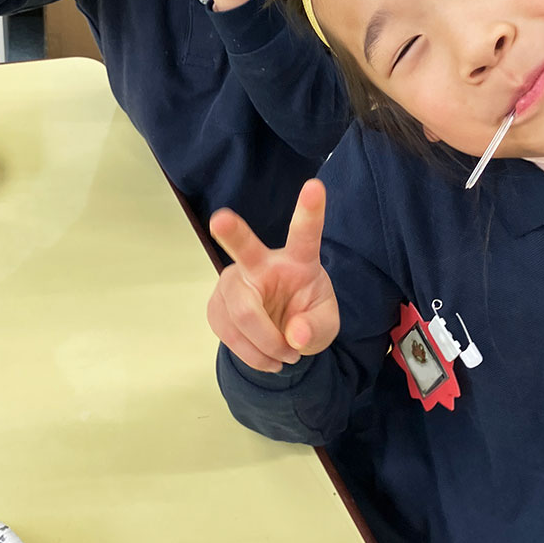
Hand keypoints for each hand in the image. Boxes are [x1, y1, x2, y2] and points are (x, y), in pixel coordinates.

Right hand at [208, 180, 338, 372]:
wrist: (281, 336)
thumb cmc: (306, 317)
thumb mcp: (326, 326)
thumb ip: (317, 329)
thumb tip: (294, 337)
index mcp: (298, 259)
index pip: (305, 233)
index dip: (310, 211)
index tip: (315, 186)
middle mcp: (262, 263)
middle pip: (244, 249)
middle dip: (231, 232)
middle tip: (220, 219)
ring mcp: (235, 282)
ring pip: (243, 315)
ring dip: (266, 347)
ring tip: (284, 356)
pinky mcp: (217, 305)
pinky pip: (230, 335)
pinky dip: (252, 355)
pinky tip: (265, 355)